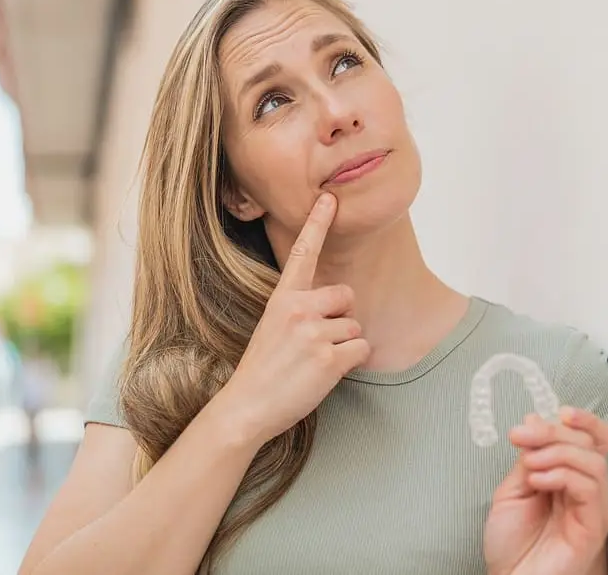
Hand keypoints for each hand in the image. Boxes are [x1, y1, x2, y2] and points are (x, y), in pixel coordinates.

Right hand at [221, 193, 369, 445]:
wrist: (246, 408)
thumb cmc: (263, 370)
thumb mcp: (273, 328)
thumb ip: (300, 310)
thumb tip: (337, 304)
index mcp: (282, 299)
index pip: (303, 253)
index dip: (318, 223)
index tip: (329, 198)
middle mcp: (299, 309)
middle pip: (347, 296)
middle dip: (341, 319)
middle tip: (315, 343)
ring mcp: (314, 333)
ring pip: (355, 327)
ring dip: (344, 346)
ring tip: (313, 362)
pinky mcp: (329, 358)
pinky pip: (361, 350)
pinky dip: (350, 364)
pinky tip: (324, 374)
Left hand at [483, 407, 607, 574]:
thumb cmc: (512, 545)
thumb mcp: (513, 488)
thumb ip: (528, 456)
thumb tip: (535, 419)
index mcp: (568, 476)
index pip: (590, 439)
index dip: (583, 420)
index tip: (559, 411)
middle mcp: (584, 490)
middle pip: (590, 444)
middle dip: (555, 432)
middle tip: (523, 435)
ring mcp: (591, 508)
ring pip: (592, 462)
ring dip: (557, 452)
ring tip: (529, 462)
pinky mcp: (593, 526)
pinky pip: (589, 488)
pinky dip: (562, 475)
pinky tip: (538, 480)